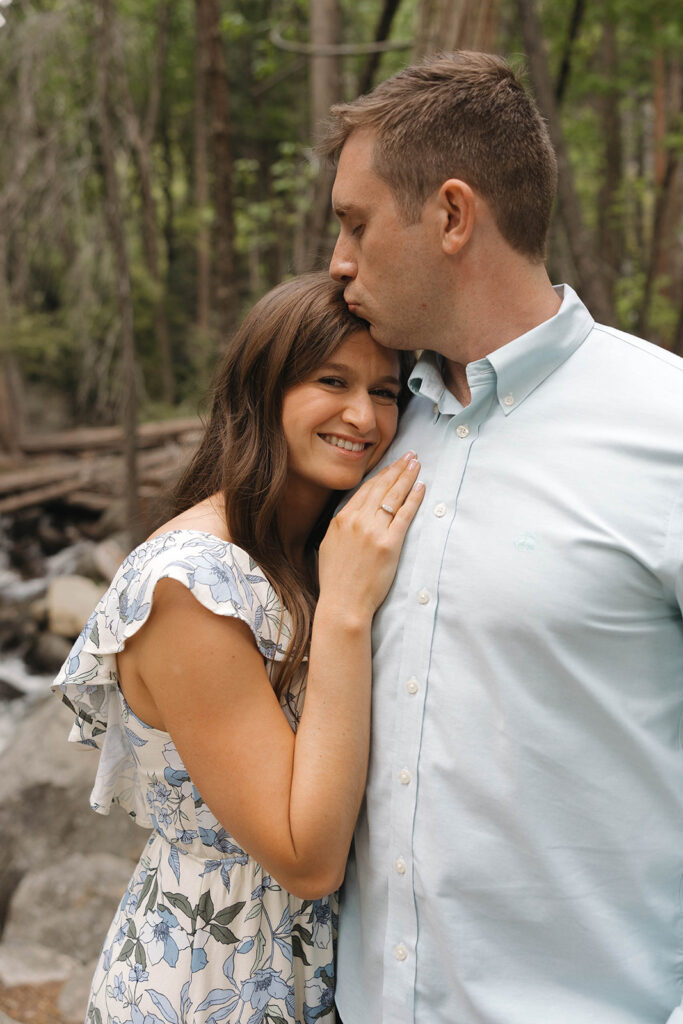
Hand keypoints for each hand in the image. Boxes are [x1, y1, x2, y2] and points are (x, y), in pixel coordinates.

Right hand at [318, 451, 423, 618]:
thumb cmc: (337, 580)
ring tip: (417, 465)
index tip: (392, 464)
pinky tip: (421, 487)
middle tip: (410, 455)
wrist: (343, 603)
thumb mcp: (330, 545)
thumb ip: (342, 527)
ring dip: (407, 477)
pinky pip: (404, 515)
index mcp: (341, 519)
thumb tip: (352, 516)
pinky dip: (414, 499)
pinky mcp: (389, 544)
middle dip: (397, 468)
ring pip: (393, 496)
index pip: (365, 489)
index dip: (382, 474)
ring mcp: (372, 531)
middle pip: (381, 487)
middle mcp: (356, 520)